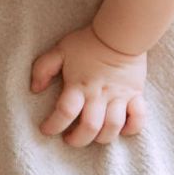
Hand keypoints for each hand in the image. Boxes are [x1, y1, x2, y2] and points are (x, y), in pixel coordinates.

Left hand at [31, 26, 146, 145]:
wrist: (119, 34)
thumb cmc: (87, 43)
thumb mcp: (59, 51)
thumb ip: (43, 69)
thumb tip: (34, 89)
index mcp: (79, 85)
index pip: (65, 112)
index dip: (53, 125)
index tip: (45, 130)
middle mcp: (99, 94)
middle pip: (90, 126)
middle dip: (78, 139)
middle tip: (69, 139)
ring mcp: (119, 96)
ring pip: (113, 127)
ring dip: (102, 138)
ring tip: (92, 137)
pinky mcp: (136, 95)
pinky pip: (139, 118)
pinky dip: (131, 129)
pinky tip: (121, 131)